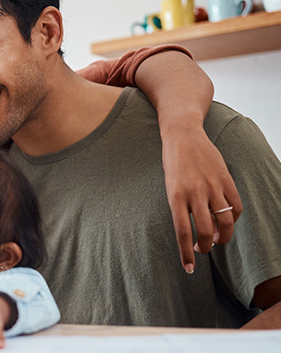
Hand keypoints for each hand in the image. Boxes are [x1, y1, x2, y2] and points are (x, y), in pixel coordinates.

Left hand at [162, 123, 241, 272]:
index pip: (183, 232)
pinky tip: (226, 221)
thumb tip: (196, 232)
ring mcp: (213, 186)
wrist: (183, 136)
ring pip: (225, 223)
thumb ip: (182, 208)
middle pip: (206, 232)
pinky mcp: (226, 180)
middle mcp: (195, 193)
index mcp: (175, 196)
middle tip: (202, 249)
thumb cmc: (173, 164)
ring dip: (222, 238)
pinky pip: (236, 207)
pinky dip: (233, 219)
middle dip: (205, 248)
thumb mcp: (170, 187)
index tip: (189, 268)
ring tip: (216, 240)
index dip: (186, 253)